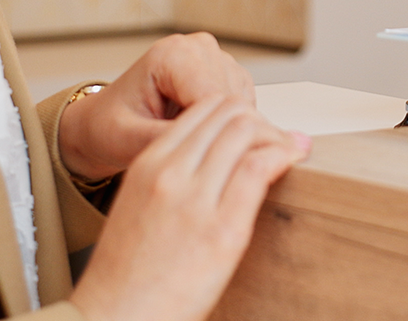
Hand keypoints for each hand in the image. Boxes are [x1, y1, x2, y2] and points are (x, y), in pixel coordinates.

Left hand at [59, 32, 262, 180]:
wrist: (102, 121)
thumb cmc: (110, 126)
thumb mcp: (128, 139)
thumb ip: (167, 138)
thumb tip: (206, 148)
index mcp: (172, 54)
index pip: (215, 97)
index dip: (216, 136)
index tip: (212, 168)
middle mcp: (198, 47)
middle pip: (233, 98)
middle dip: (221, 135)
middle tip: (204, 167)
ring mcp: (215, 57)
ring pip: (244, 101)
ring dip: (227, 131)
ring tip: (197, 152)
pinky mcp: (226, 72)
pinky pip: (244, 104)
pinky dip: (230, 127)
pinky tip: (204, 140)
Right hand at [69, 94, 309, 320]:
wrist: (114, 319)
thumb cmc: (127, 276)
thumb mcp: (139, 206)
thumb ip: (172, 176)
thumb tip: (220, 160)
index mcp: (149, 165)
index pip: (205, 107)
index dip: (239, 113)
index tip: (255, 132)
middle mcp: (170, 174)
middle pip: (232, 112)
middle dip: (262, 120)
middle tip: (278, 141)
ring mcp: (195, 201)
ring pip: (248, 132)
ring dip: (277, 136)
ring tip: (291, 152)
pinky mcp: (222, 231)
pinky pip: (259, 169)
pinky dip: (283, 156)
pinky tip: (292, 162)